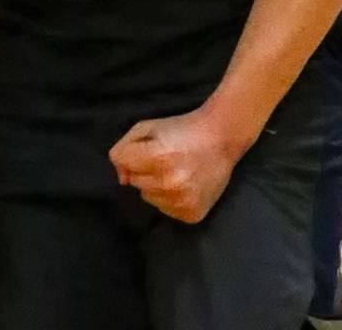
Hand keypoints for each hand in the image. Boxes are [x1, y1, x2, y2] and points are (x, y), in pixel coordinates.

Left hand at [108, 107, 239, 223]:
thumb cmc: (182, 129)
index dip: (130, 152)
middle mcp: (169, 182)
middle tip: (165, 158)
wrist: (221, 138)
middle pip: (134, 181)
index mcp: (157, 156)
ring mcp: (181, 201)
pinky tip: (185, 184)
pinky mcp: (191, 214)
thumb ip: (124, 147)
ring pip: (148, 197)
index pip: (120, 161)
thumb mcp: (148, 126)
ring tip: (176, 171)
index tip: (147, 147)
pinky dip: (170, 198)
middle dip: (144, 169)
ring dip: (156, 185)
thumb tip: (122, 178)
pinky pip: (165, 209)